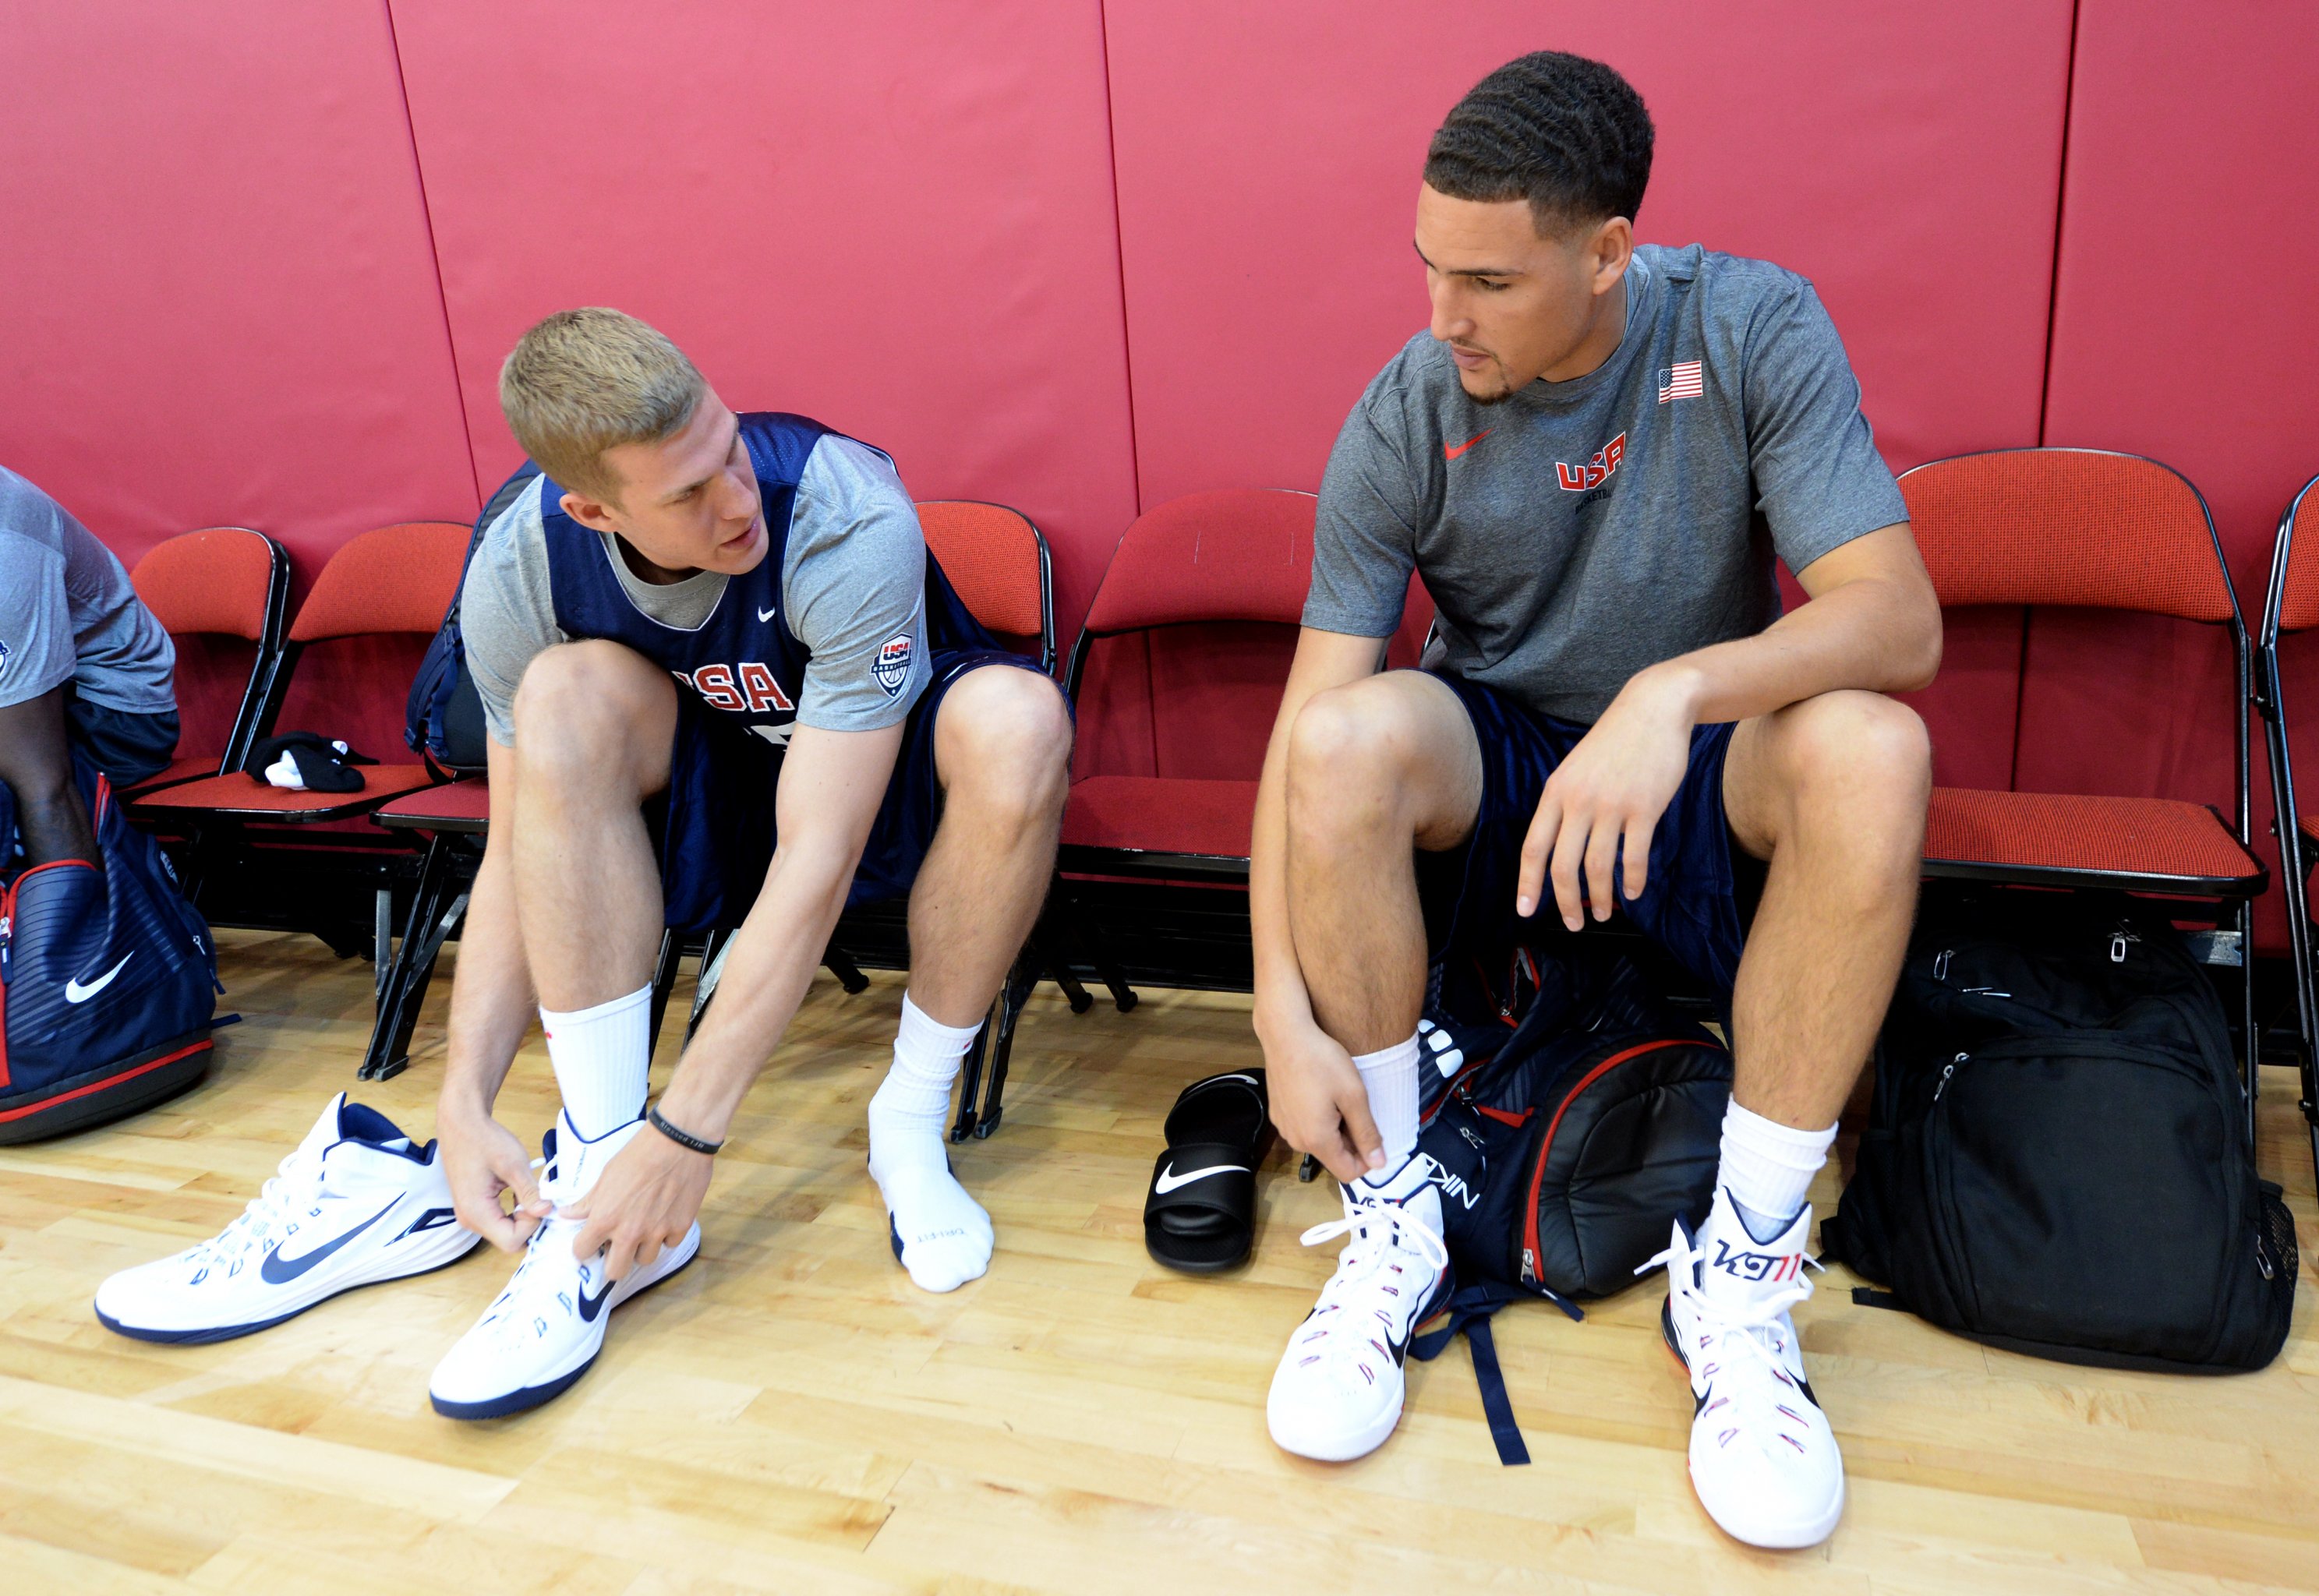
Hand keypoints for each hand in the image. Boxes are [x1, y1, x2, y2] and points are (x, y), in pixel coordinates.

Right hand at [437, 1106, 551, 1250]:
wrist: (461, 1123)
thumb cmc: (483, 1140)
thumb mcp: (513, 1164)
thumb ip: (529, 1192)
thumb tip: (545, 1211)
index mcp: (476, 1212)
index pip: (511, 1241)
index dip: (531, 1226)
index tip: (538, 1202)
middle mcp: (469, 1219)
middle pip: (508, 1239)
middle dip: (528, 1222)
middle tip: (537, 1195)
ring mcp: (470, 1214)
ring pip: (504, 1230)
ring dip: (522, 1215)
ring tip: (527, 1189)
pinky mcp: (473, 1206)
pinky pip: (498, 1218)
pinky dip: (513, 1209)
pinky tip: (518, 1189)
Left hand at [566, 1123, 712, 1282]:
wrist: (677, 1142)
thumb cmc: (638, 1154)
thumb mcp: (606, 1176)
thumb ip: (587, 1202)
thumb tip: (566, 1214)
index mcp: (605, 1219)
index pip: (582, 1252)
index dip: (584, 1246)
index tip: (590, 1240)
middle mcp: (630, 1232)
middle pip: (615, 1272)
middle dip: (614, 1261)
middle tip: (617, 1247)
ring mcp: (657, 1232)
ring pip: (645, 1260)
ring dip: (642, 1248)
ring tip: (644, 1228)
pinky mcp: (681, 1227)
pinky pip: (670, 1243)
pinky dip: (666, 1234)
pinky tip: (665, 1217)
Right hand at [1258, 1008, 1384, 1183]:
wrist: (1285, 1034)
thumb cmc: (1322, 1061)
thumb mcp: (1354, 1096)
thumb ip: (1367, 1133)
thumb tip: (1379, 1164)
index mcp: (1317, 1140)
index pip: (1348, 1173)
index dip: (1367, 1160)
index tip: (1374, 1133)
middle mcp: (1296, 1140)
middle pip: (1333, 1157)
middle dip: (1351, 1141)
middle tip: (1358, 1108)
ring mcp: (1284, 1127)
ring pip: (1319, 1142)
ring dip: (1335, 1129)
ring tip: (1338, 1097)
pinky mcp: (1278, 1114)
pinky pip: (1304, 1128)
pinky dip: (1317, 1119)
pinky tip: (1320, 1092)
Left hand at [1519, 666, 1698, 930]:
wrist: (1652, 709)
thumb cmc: (1614, 743)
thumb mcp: (1575, 769)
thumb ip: (1564, 805)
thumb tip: (1556, 849)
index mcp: (1555, 792)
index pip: (1533, 847)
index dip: (1527, 883)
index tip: (1525, 911)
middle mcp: (1578, 801)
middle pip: (1562, 865)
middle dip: (1564, 902)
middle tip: (1573, 924)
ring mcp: (1612, 805)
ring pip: (1598, 867)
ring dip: (1599, 898)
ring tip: (1602, 913)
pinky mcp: (1644, 808)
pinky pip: (1634, 857)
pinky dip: (1633, 881)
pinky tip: (1634, 892)